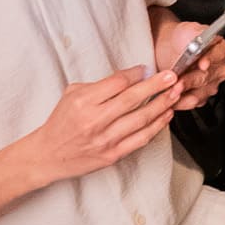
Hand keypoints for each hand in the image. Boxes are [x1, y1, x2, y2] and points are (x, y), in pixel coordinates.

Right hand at [26, 67, 180, 186]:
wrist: (47, 155)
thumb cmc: (62, 121)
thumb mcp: (73, 94)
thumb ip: (100, 85)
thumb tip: (130, 75)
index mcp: (83, 102)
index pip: (118, 83)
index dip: (136, 74)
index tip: (148, 69)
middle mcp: (95, 120)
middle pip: (133, 99)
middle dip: (156, 85)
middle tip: (173, 76)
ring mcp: (105, 139)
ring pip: (142, 119)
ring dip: (162, 104)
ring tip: (176, 93)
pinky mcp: (113, 154)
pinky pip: (141, 138)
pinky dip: (157, 126)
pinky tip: (166, 115)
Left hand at [153, 15, 224, 110]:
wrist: (168, 49)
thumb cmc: (180, 39)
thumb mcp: (188, 29)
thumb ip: (196, 34)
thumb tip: (199, 40)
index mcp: (221, 50)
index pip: (218, 55)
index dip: (210, 60)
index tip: (202, 64)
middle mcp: (219, 69)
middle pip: (206, 77)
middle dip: (190, 81)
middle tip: (178, 82)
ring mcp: (210, 85)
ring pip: (199, 94)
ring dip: (183, 95)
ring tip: (169, 91)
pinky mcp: (200, 97)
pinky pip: (192, 103)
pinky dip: (179, 102)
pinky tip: (169, 97)